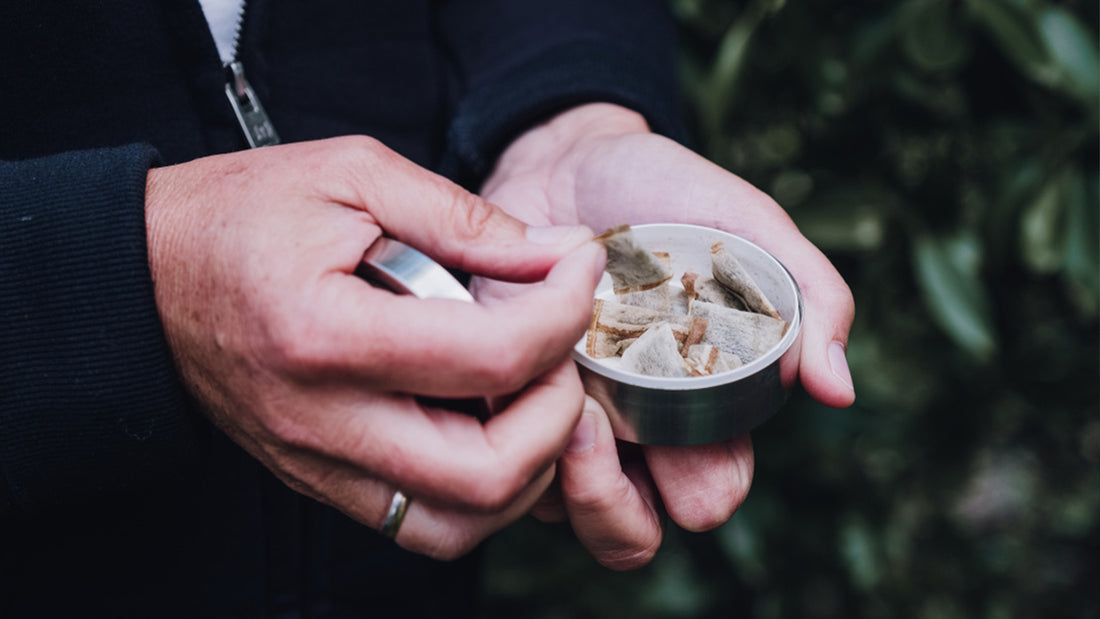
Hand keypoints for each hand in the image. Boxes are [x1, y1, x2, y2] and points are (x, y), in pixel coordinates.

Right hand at [145, 136, 605, 559]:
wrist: (145, 277)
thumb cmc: (241, 215)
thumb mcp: (353, 176)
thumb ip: (462, 217)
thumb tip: (556, 252)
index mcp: (328, 333)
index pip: (490, 357)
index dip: (564, 312)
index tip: (579, 267)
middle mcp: (323, 420)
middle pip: (489, 473)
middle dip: (559, 414)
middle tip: (560, 351)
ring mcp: (319, 464)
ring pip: (461, 522)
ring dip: (527, 467)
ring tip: (528, 394)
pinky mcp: (321, 482)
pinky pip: (423, 524)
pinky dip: (480, 490)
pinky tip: (484, 423)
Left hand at [478, 104, 854, 567]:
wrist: (566, 159)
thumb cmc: (666, 195)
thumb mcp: (749, 229)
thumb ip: (810, 297)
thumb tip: (839, 392)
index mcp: (699, 409)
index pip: (710, 497)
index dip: (698, 485)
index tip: (678, 428)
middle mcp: (629, 430)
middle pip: (627, 534)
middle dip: (609, 500)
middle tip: (591, 422)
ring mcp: (559, 418)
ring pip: (553, 512)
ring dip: (549, 460)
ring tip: (551, 379)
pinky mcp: (500, 398)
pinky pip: (494, 453)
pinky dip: (501, 417)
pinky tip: (511, 358)